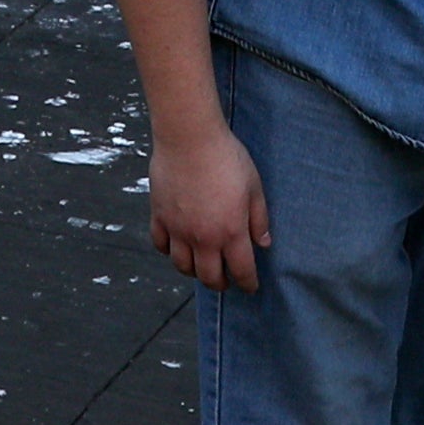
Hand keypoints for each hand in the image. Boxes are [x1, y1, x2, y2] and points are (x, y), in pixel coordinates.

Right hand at [149, 122, 268, 291]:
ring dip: (194, 272)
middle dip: (220, 284)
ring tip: (201, 266)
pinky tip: (176, 247)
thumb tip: (263, 243)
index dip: (247, 283)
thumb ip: (259, 219)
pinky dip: (168, 251)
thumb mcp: (254, 187)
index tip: (250, 287)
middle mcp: (203, 237)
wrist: (189, 138)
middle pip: (209, 277)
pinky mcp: (159, 216)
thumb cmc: (226, 157)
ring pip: (182, 266)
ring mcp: (178, 229)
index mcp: (231, 231)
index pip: (241, 270)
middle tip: (225, 281)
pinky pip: (160, 245)